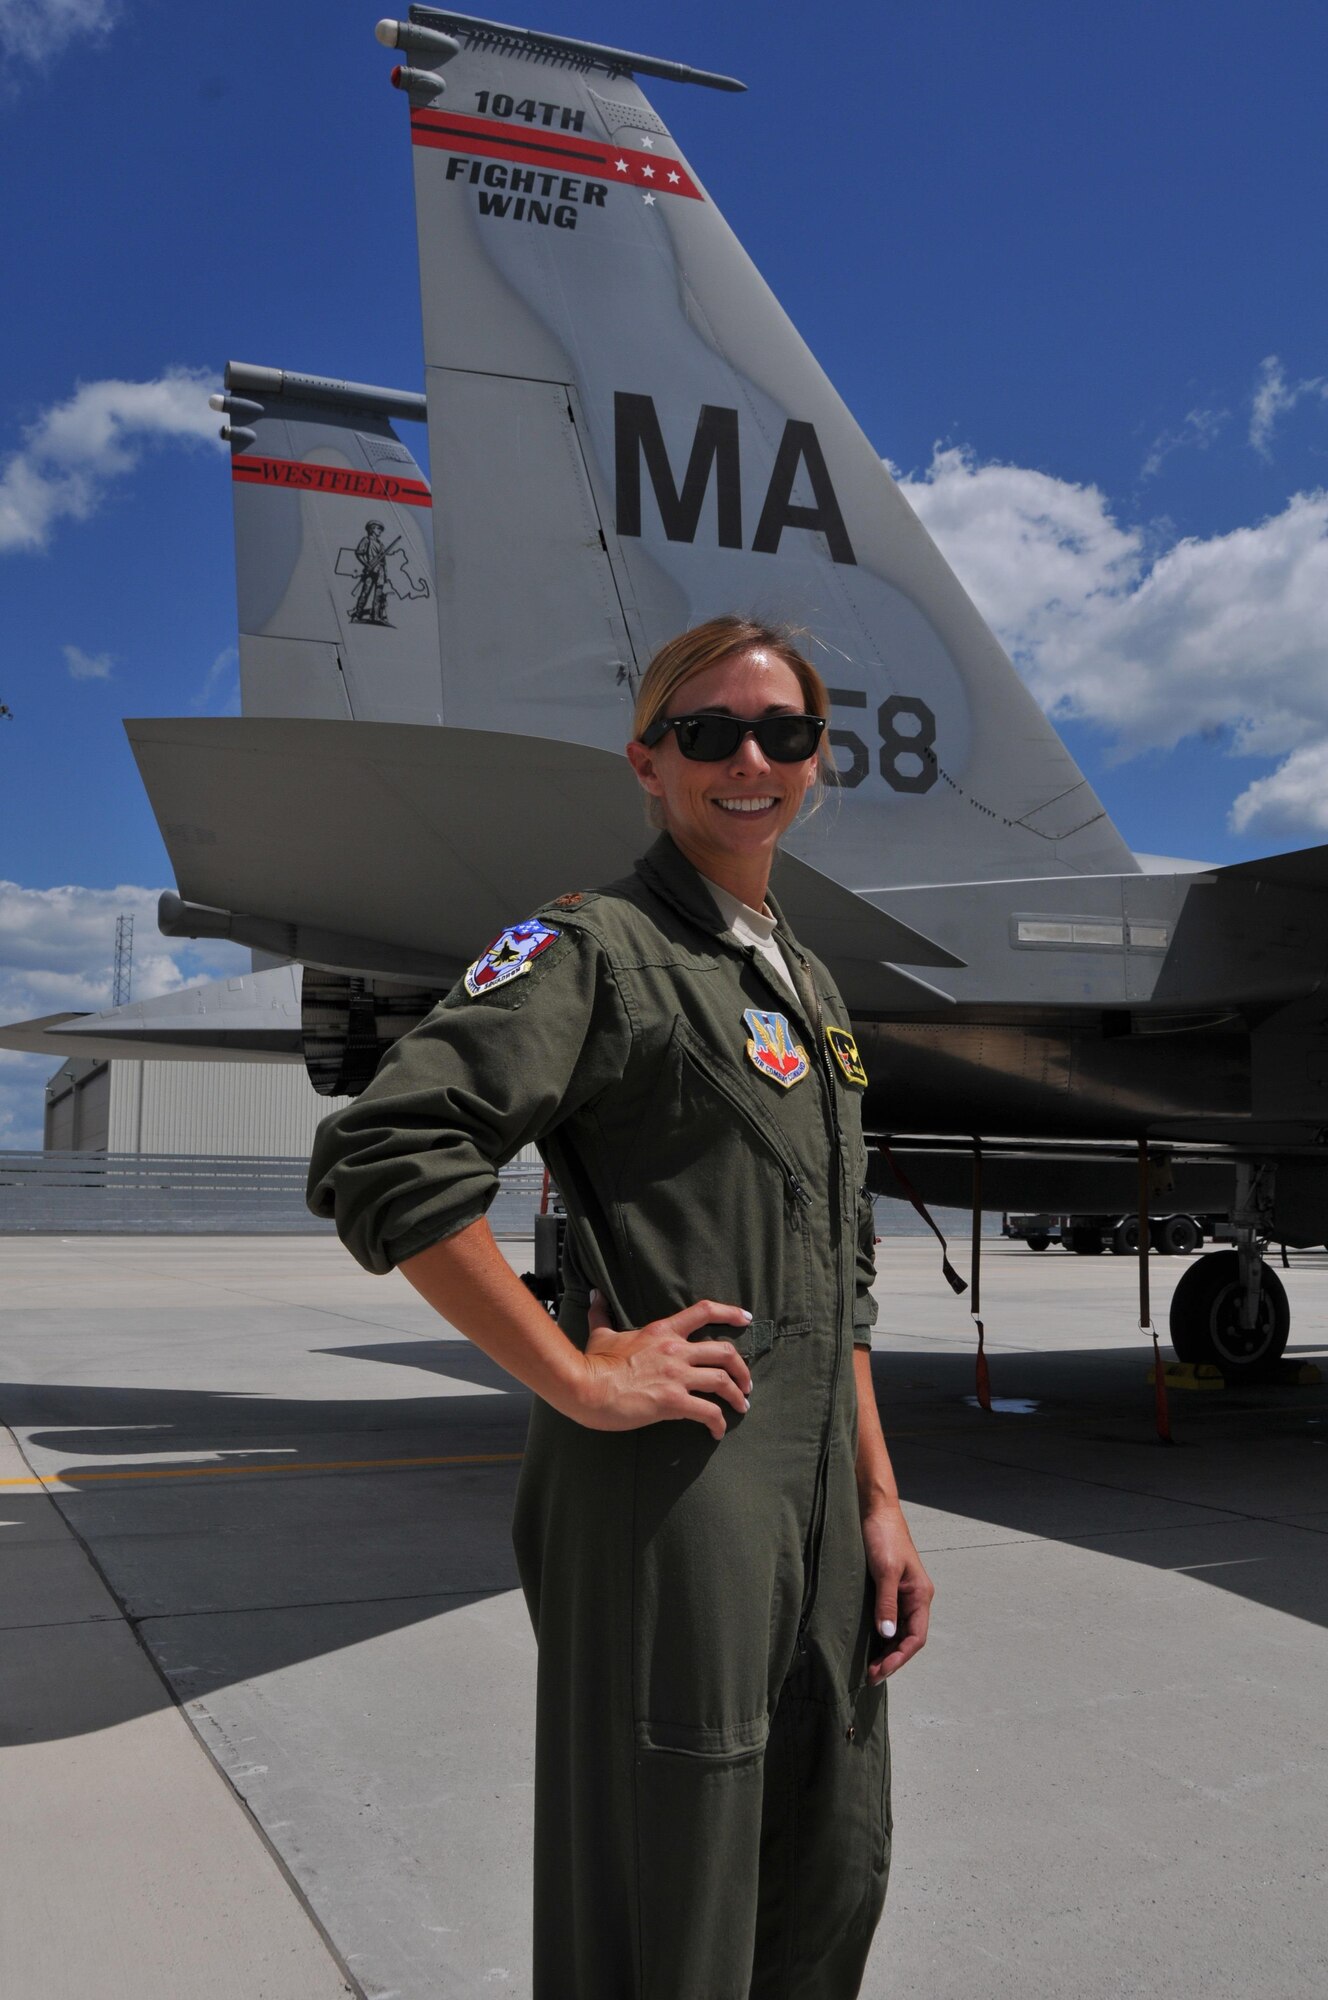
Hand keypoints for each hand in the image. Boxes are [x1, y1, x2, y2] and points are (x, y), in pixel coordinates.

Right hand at [574, 1289, 753, 1441]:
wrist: (585, 1387)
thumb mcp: (601, 1334)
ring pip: (723, 1381)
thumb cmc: (593, 1363)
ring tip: (741, 1406)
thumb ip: (602, 1314)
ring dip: (737, 1395)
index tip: (747, 1318)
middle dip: (742, 1368)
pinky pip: (708, 1412)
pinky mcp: (673, 1402)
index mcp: (662, 1331)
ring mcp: (676, 1376)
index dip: (730, 1313)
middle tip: (746, 1382)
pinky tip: (717, 1431)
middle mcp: (676, 1350)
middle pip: (725, 1352)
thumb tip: (595, 1296)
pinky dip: (718, 1423)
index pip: (704, 1311)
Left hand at [862, 1502, 933, 1682]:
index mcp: (920, 1594)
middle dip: (892, 1659)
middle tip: (870, 1676)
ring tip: (869, 1668)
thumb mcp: (884, 1571)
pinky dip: (881, 1636)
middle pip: (908, 1638)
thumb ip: (886, 1604)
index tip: (880, 1671)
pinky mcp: (889, 1588)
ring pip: (899, 1631)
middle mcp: (916, 1597)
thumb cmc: (882, 1536)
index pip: (916, 1637)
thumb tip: (887, 1636)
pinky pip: (889, 1619)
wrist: (875, 1509)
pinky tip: (869, 1645)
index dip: (899, 1658)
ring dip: (887, 1651)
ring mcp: (903, 1593)